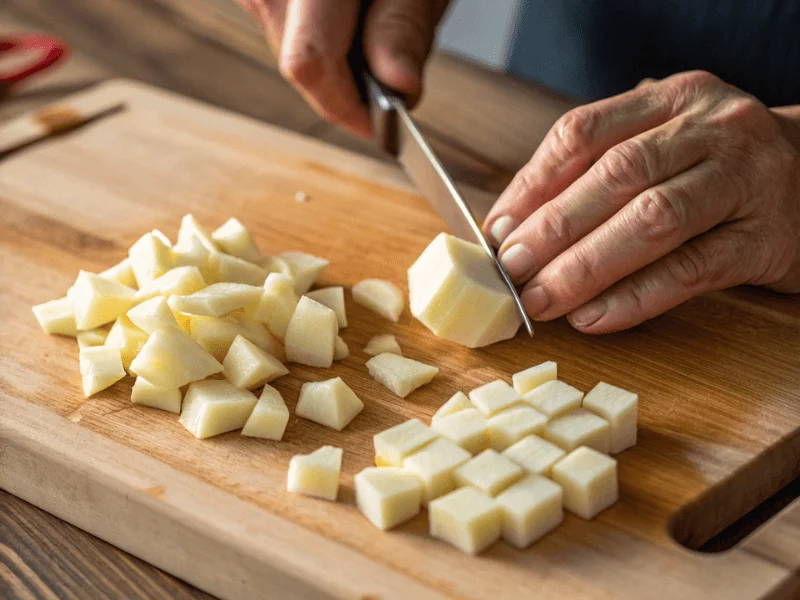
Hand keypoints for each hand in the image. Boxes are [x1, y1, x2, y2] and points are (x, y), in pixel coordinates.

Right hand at [237, 0, 449, 136]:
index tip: (383, 126)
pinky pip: (282, 27)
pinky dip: (318, 32)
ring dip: (335, 56)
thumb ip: (403, 26)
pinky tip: (343, 9)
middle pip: (298, 63)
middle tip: (390, 52)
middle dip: (349, 80)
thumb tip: (400, 89)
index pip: (308, 63)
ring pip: (289, 50)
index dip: (348, 106)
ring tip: (367, 12)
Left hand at [483, 71, 799, 332]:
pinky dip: (635, 298)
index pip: (584, 133)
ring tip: (540, 300)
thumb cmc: (719, 170)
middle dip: (553, 227)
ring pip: (653, 221)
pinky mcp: (767, 239)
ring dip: (585, 266)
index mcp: (673, 100)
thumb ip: (600, 171)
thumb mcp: (665, 146)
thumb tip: (514, 226)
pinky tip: (592, 318)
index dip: (531, 183)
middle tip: (511, 270)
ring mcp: (746, 181)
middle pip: (617, 175)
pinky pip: (691, 271)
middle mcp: (712, 129)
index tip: (496, 229)